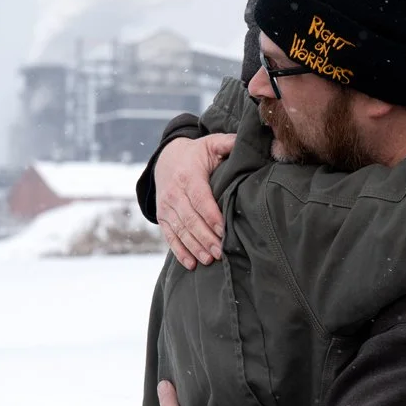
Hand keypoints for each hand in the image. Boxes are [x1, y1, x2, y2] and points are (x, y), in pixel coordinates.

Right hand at [155, 133, 235, 268]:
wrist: (165, 158)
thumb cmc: (196, 154)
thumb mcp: (210, 144)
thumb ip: (227, 143)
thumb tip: (242, 142)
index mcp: (188, 176)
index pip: (200, 199)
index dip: (211, 216)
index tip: (224, 231)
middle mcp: (174, 193)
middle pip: (190, 219)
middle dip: (205, 237)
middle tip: (220, 252)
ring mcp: (166, 206)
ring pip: (180, 230)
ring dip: (194, 247)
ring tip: (209, 260)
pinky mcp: (162, 217)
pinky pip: (169, 236)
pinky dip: (179, 251)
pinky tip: (191, 264)